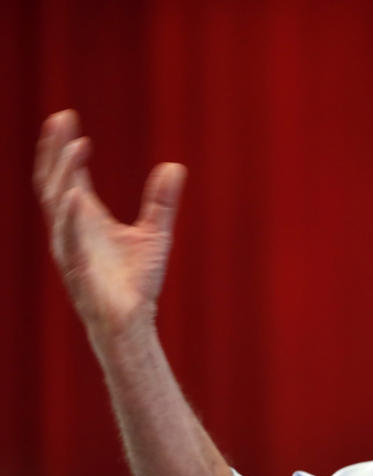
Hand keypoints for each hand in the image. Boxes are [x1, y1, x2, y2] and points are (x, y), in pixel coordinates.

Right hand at [34, 110, 186, 335]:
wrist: (131, 320)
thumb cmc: (137, 281)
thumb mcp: (156, 233)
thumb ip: (161, 201)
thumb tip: (175, 166)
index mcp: (85, 218)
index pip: (68, 174)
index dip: (64, 146)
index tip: (66, 116)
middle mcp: (71, 228)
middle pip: (54, 180)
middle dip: (55, 150)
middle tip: (61, 118)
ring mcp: (70, 247)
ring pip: (58, 203)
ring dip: (65, 173)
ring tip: (76, 145)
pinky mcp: (78, 268)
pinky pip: (70, 238)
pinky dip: (71, 216)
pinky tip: (76, 194)